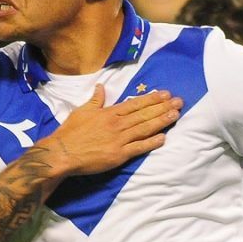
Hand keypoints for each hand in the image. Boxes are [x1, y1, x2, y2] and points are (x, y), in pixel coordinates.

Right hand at [43, 85, 182, 175]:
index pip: (135, 104)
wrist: (63, 152)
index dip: (152, 99)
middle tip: (179, 102)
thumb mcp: (82, 111)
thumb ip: (95, 100)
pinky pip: (139, 147)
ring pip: (145, 128)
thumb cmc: (70, 132)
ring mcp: (119, 139)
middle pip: (144, 114)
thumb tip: (101, 87)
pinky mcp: (119, 154)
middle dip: (163, 107)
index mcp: (109, 113)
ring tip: (176, 115)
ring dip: (162, 121)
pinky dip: (151, 142)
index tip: (165, 94)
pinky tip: (163, 138)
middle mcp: (117, 124)